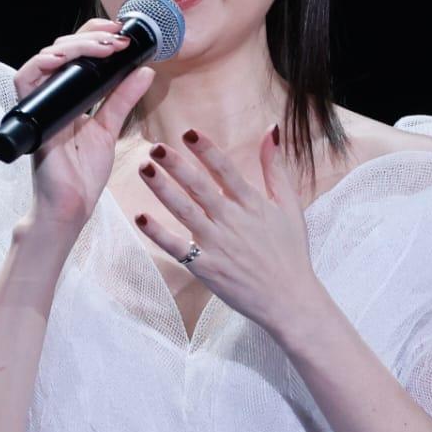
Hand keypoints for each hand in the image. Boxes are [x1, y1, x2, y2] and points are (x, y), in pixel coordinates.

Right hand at [12, 17, 155, 231]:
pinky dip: (42, 64)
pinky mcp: (33, 118)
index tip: (120, 33)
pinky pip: (25, 81)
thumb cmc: (83, 174)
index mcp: (67, 97)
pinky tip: (64, 58)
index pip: (73, 55)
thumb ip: (123, 98)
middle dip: (88, 36)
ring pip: (43, 59)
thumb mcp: (110, 127)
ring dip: (72, 46)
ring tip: (103, 47)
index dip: (93, 37)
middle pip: (58, 50)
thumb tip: (145, 70)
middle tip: (117, 37)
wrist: (72, 206)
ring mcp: (40, 106)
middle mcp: (50, 97)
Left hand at [133, 124, 322, 337]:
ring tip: (144, 169)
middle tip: (156, 147)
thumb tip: (270, 131)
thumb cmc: (290, 252)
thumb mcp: (289, 205)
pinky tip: (141, 217)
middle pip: (199, 187)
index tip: (188, 133)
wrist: (290, 300)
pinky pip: (177, 247)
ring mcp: (217, 244)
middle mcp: (232, 221)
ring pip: (184, 211)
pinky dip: (158, 234)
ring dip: (162, 189)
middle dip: (176, 165)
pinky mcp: (206, 268)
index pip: (225, 170)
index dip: (206, 150)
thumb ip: (275, 168)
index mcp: (252, 204)